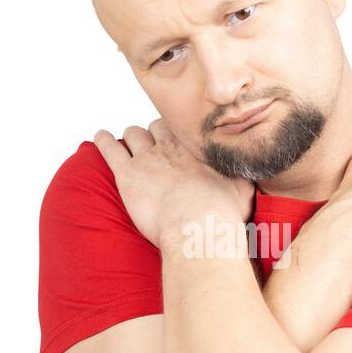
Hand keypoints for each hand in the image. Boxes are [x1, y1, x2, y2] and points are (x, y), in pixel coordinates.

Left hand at [93, 118, 254, 247]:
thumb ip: (243, 177)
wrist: (198, 226)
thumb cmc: (221, 213)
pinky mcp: (127, 175)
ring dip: (130, 138)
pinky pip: (109, 149)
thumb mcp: (242, 189)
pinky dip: (103, 141)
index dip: (176, 133)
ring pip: (133, 134)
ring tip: (125, 142)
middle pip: (155, 127)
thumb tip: (251, 174)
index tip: (175, 139)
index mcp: (194, 149)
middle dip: (152, 134)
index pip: (181, 128)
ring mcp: (146, 158)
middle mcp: (169, 147)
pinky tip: (100, 138)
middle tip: (151, 145)